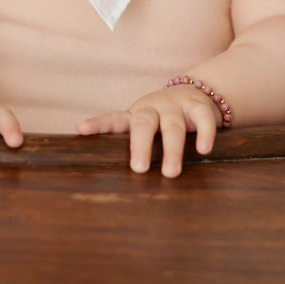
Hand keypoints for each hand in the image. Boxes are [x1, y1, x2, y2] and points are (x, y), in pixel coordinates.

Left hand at [75, 84, 220, 177]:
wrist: (199, 93)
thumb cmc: (166, 121)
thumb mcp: (149, 129)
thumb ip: (138, 148)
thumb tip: (122, 189)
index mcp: (136, 115)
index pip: (114, 120)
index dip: (98, 125)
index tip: (80, 129)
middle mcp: (153, 108)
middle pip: (143, 123)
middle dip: (140, 145)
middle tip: (138, 169)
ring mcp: (176, 106)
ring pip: (173, 126)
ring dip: (172, 149)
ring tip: (170, 173)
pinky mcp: (199, 106)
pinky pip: (202, 118)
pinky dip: (203, 133)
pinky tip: (203, 149)